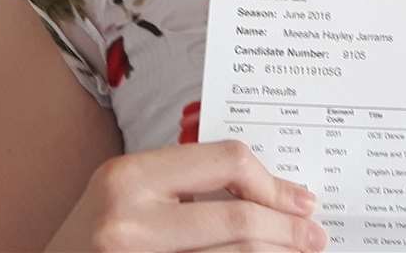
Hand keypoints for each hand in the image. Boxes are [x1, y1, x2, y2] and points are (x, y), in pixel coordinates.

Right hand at [46, 140, 325, 251]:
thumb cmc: (91, 242)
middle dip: (287, 230)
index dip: (273, 184)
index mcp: (127, 177)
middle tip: (314, 237)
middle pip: (238, 218)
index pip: (226, 161)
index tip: (300, 201)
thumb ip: (182, 184)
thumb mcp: (124, 198)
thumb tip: (270, 192)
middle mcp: (127, 220)